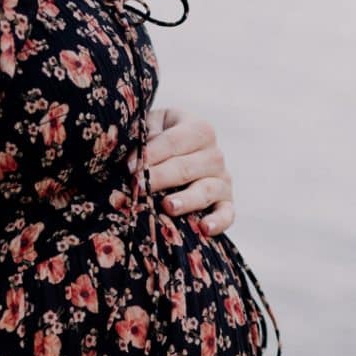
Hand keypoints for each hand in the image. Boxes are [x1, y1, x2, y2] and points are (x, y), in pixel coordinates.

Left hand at [128, 108, 234, 236]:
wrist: (180, 157)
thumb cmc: (160, 139)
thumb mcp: (153, 126)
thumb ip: (145, 133)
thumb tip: (133, 154)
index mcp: (199, 130)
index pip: (174, 141)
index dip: (151, 153)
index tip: (128, 166)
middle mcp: (214, 155)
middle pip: (186, 168)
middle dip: (161, 177)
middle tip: (139, 186)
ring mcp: (222, 181)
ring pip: (205, 191)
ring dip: (186, 199)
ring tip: (167, 206)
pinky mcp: (226, 204)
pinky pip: (226, 214)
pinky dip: (218, 222)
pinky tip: (204, 229)